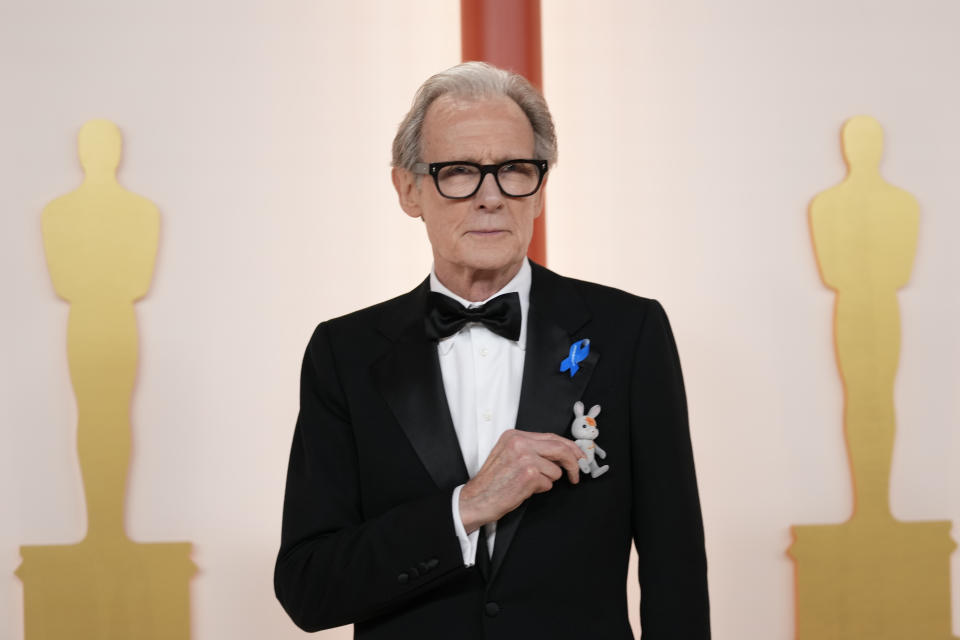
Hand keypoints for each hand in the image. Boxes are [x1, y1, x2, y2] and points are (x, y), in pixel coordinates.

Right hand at [459, 429, 584, 533]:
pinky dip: (540, 489)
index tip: (578, 455)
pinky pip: (549, 483)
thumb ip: (532, 449)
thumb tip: (560, 453)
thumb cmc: (493, 481)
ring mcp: (525, 457)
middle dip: (573, 462)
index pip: (551, 436)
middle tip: (577, 473)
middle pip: (560, 448)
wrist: (477, 499)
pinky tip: (524, 489)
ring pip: (555, 470)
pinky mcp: (529, 474)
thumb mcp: (508, 454)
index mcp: (514, 435)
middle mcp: (520, 443)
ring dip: (547, 480)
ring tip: (528, 483)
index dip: (569, 447)